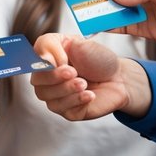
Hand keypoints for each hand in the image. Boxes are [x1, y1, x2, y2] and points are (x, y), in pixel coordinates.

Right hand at [30, 33, 146, 120]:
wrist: (119, 79)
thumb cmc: (101, 61)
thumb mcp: (86, 46)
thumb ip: (65, 47)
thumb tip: (45, 57)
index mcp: (51, 54)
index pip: (35, 53)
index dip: (44, 57)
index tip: (62, 58)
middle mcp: (49, 75)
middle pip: (36, 79)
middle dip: (54, 77)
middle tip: (74, 72)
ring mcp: (56, 93)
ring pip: (46, 96)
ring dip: (66, 89)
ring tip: (84, 83)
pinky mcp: (66, 109)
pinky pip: (62, 108)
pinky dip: (76, 100)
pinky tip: (90, 95)